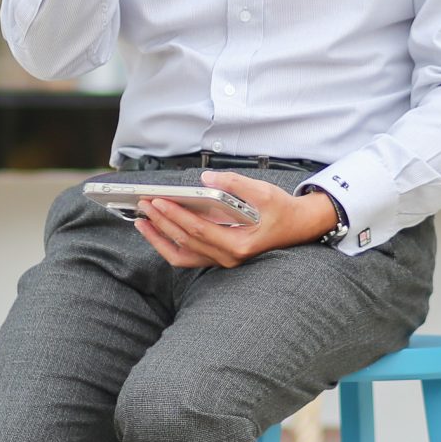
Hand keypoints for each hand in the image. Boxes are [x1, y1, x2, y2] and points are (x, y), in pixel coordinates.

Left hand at [133, 172, 338, 267]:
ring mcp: (222, 261)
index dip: (175, 216)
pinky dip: (169, 245)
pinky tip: (157, 230)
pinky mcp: (218, 258)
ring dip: (159, 238)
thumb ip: (233, 184)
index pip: (198, 231)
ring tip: (142, 220)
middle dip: (161, 222)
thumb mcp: (263, 191)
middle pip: (185, 242)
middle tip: (144, 204)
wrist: (298, 227)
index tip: (157, 201)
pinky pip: (187, 256)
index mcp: (239, 245)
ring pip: (182, 255)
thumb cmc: (282, 210)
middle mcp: (229, 258)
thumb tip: (205, 180)